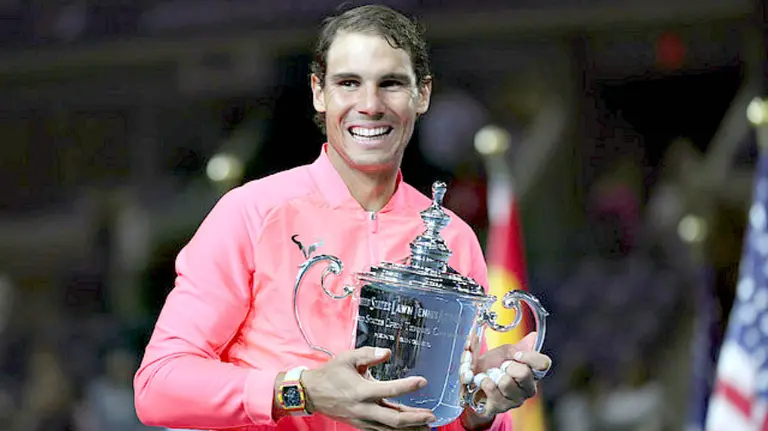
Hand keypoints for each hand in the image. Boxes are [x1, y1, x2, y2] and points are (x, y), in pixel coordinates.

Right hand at [300, 347, 436, 430]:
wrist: (311, 393)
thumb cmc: (330, 374)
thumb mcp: (347, 358)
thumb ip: (369, 354)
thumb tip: (387, 352)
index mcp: (361, 390)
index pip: (390, 389)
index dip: (408, 386)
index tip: (423, 381)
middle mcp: (364, 408)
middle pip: (393, 419)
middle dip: (415, 419)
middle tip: (431, 416)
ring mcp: (362, 419)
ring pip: (389, 429)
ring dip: (409, 428)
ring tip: (426, 427)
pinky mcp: (361, 424)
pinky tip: (408, 429)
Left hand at [463, 332, 551, 425]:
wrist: (473, 383)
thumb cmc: (492, 367)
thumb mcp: (504, 353)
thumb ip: (517, 346)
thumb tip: (534, 337)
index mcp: (533, 373)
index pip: (543, 364)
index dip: (529, 356)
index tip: (516, 354)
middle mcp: (527, 389)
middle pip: (524, 373)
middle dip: (508, 365)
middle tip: (500, 367)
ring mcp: (514, 401)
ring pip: (506, 382)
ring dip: (493, 374)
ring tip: (490, 375)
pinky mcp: (499, 408)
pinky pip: (492, 390)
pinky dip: (483, 380)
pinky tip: (482, 381)